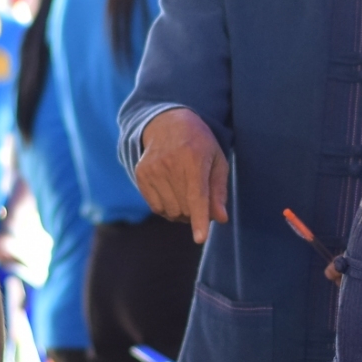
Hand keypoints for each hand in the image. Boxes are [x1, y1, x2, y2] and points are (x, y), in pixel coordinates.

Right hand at [134, 109, 228, 243]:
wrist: (167, 123)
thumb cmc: (199, 144)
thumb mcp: (217, 160)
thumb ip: (219, 191)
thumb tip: (220, 219)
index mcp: (194, 159)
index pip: (197, 196)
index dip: (199, 219)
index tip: (200, 238)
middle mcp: (170, 164)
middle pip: (185, 209)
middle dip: (196, 213)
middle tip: (201, 200)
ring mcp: (152, 170)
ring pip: (170, 211)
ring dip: (181, 212)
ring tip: (186, 194)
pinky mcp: (141, 175)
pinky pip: (156, 208)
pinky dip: (167, 208)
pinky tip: (172, 193)